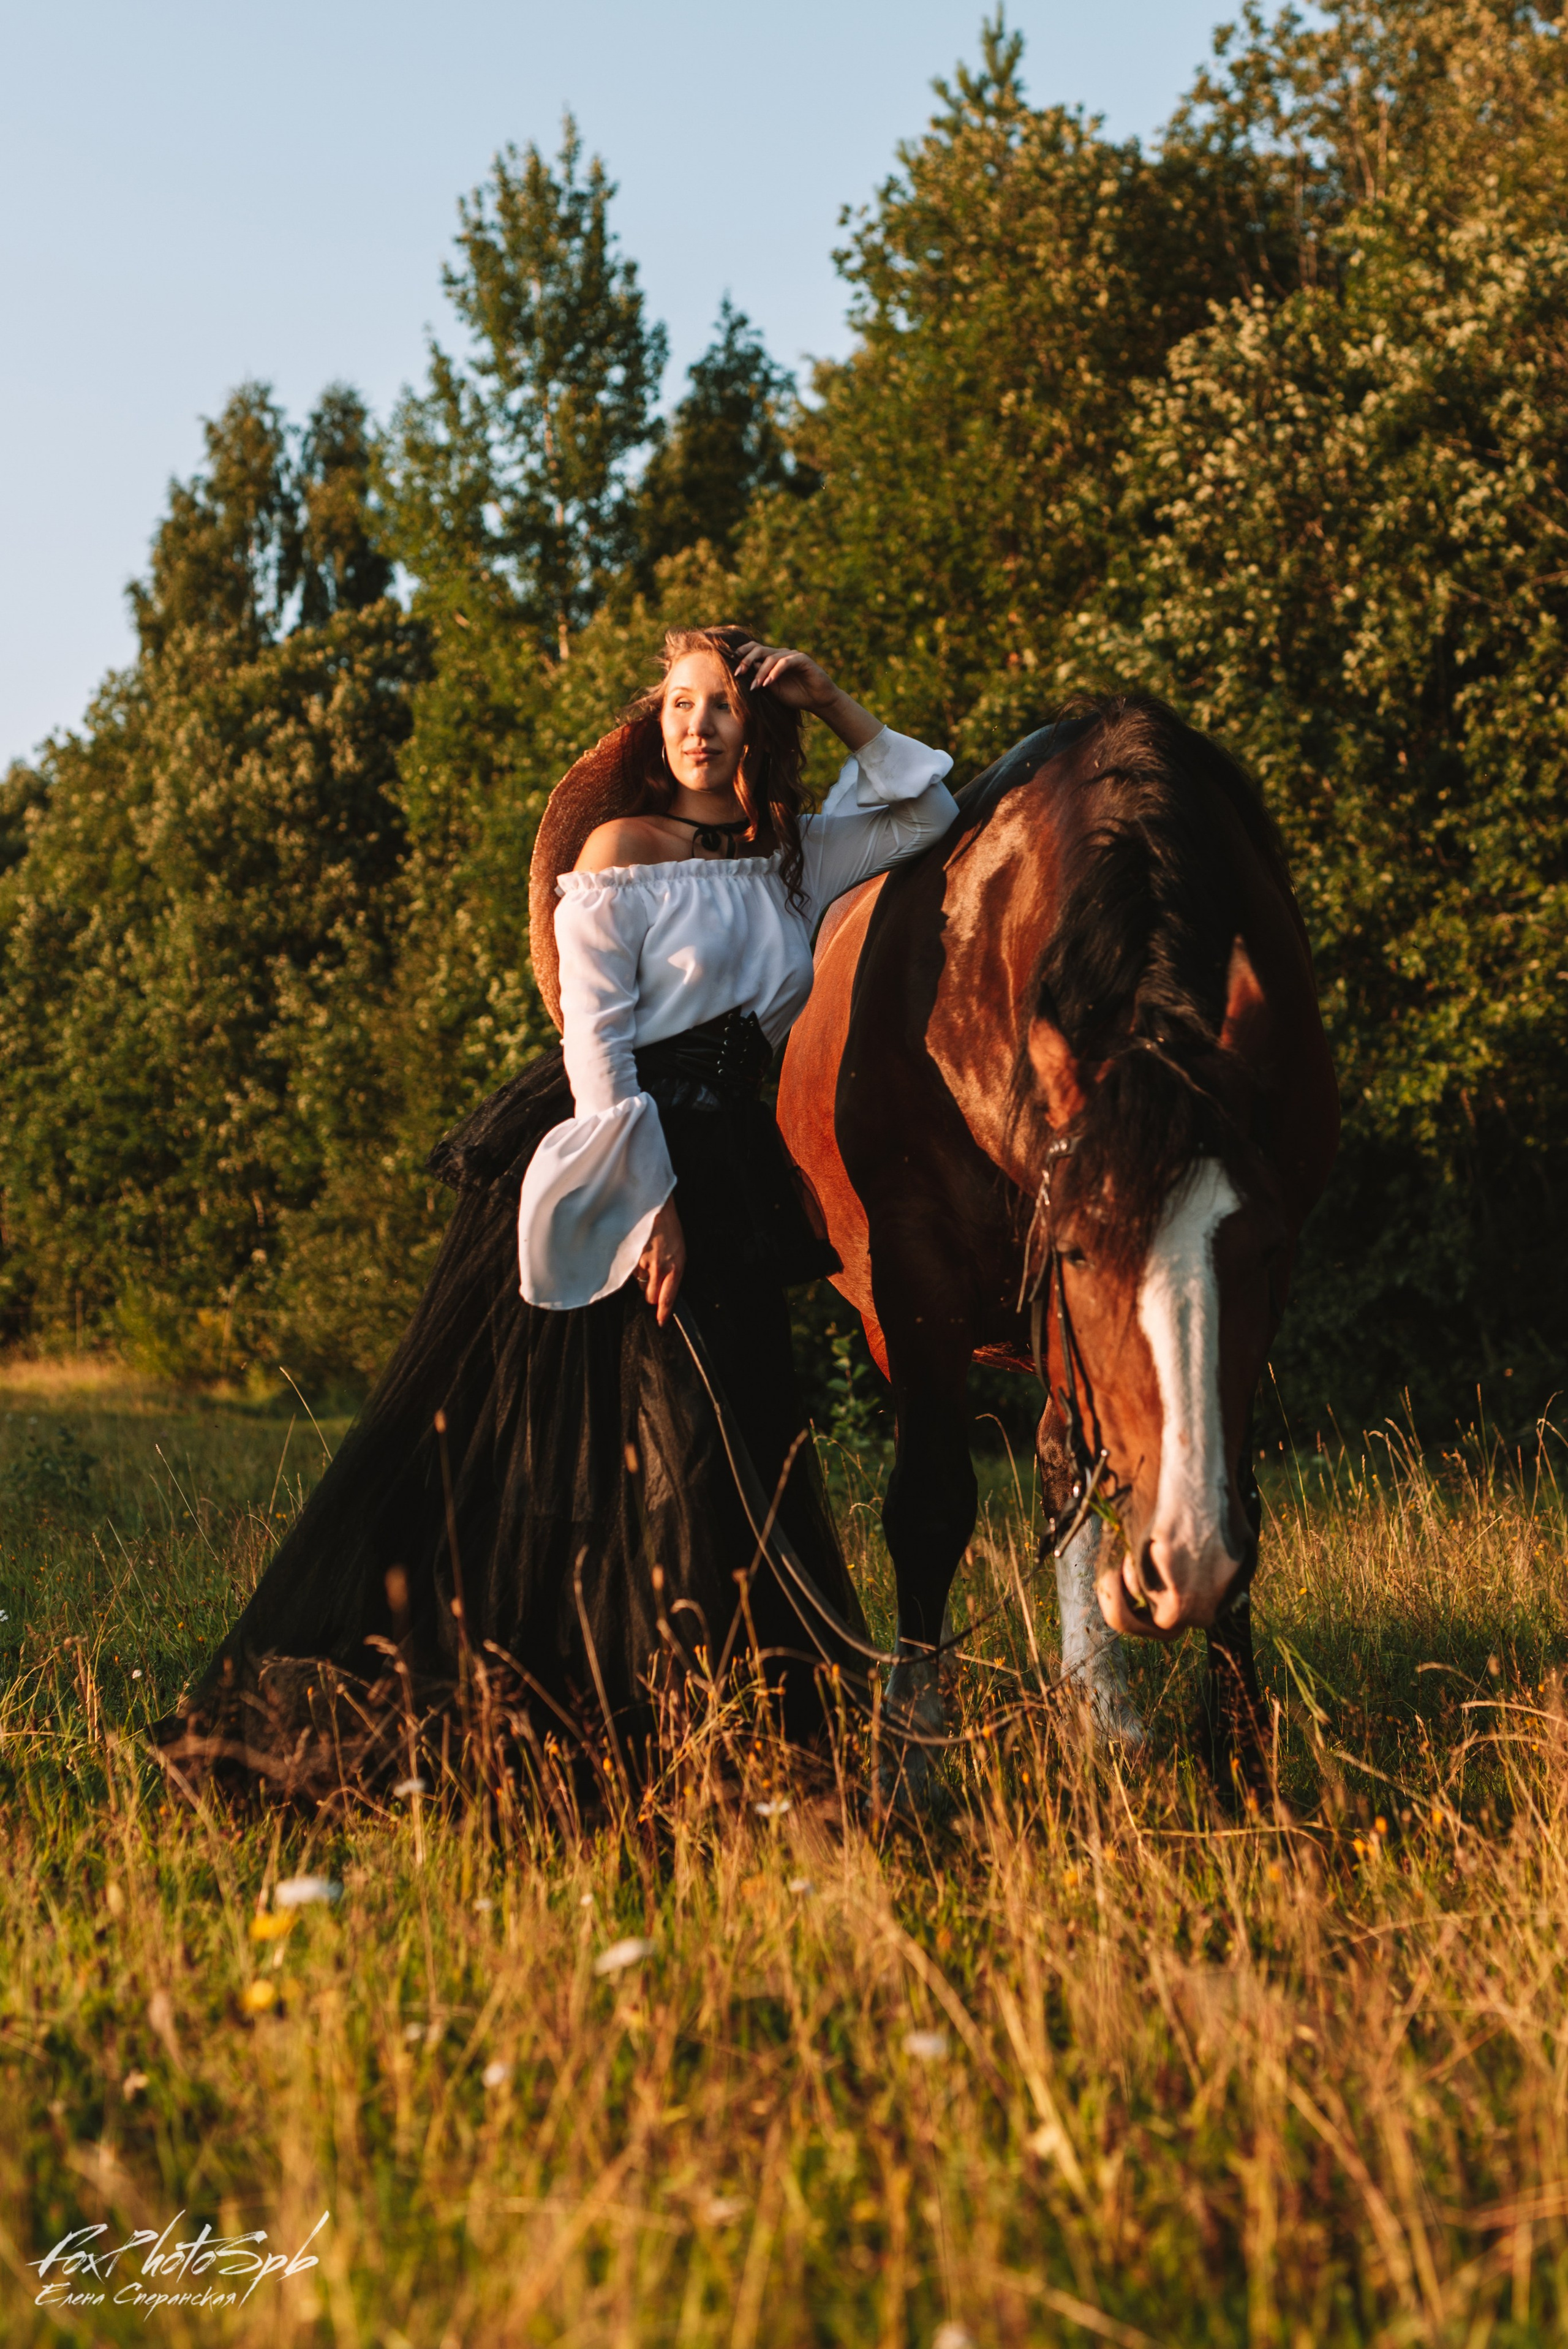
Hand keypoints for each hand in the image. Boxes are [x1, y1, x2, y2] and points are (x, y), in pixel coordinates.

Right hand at [637, 1198, 685, 1325]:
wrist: (653, 1205)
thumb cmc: (668, 1227)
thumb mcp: (679, 1250)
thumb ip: (672, 1271)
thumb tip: (662, 1288)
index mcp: (676, 1266)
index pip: (668, 1297)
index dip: (663, 1312)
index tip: (660, 1321)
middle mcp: (660, 1268)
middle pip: (649, 1295)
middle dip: (650, 1291)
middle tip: (652, 1276)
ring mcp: (642, 1263)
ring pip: (638, 1281)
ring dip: (641, 1274)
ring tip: (645, 1255)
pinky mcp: (629, 1257)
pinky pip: (629, 1269)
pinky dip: (632, 1263)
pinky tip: (638, 1250)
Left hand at [733, 640, 837, 712]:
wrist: (819, 701)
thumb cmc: (796, 696)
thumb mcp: (774, 690)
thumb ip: (762, 680)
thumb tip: (746, 672)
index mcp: (773, 659)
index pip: (754, 650)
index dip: (742, 655)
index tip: (731, 666)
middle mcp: (781, 654)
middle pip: (759, 649)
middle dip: (746, 660)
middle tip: (738, 673)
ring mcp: (792, 655)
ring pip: (771, 657)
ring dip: (761, 672)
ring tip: (755, 686)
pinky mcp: (803, 659)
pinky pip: (785, 662)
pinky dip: (775, 672)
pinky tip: (768, 683)